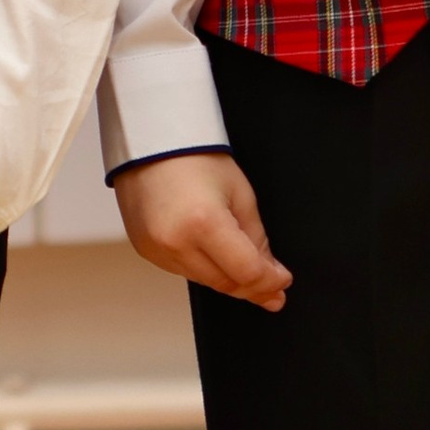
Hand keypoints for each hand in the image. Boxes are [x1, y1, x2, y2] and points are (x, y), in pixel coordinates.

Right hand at [112, 152, 291, 309]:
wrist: (150, 144)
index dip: (271, 281)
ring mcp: (156, 250)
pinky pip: (183, 271)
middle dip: (253, 285)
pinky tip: (212, 254)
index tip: (283, 279)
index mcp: (204, 223)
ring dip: (228, 278)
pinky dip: (203, 268)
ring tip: (243, 265)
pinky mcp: (146, 251)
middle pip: (225, 283)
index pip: (246, 272)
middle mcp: (175, 242)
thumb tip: (270, 272)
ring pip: (205, 281)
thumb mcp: (240, 193)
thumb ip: (257, 238)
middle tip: (273, 284)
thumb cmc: (194, 158)